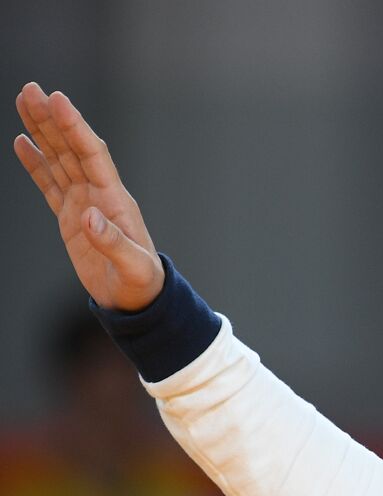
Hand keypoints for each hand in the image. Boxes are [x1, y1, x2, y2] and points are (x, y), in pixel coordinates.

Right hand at [13, 82, 163, 309]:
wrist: (137, 301)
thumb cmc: (142, 284)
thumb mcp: (133, 267)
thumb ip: (113, 243)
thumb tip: (88, 216)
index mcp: (115, 201)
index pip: (93, 155)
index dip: (75, 128)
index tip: (58, 100)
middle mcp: (99, 195)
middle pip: (72, 149)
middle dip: (52, 119)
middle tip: (31, 90)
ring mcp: (84, 204)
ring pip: (59, 159)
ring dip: (43, 131)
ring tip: (24, 101)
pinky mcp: (71, 218)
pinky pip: (50, 183)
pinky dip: (36, 163)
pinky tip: (23, 141)